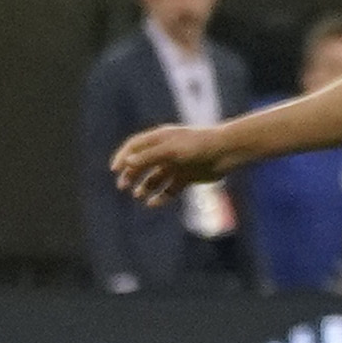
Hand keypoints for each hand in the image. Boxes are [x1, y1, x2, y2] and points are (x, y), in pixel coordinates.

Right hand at [108, 120, 225, 206]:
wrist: (226, 152)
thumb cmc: (198, 146)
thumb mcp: (171, 150)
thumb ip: (149, 157)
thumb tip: (127, 164)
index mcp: (160, 139)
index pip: (135, 146)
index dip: (123, 157)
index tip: (114, 169)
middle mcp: (166, 151)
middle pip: (142, 163)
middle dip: (131, 175)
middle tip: (122, 186)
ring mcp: (176, 165)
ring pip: (154, 178)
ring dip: (144, 187)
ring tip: (138, 196)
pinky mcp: (186, 178)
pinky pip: (169, 189)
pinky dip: (161, 197)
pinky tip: (153, 203)